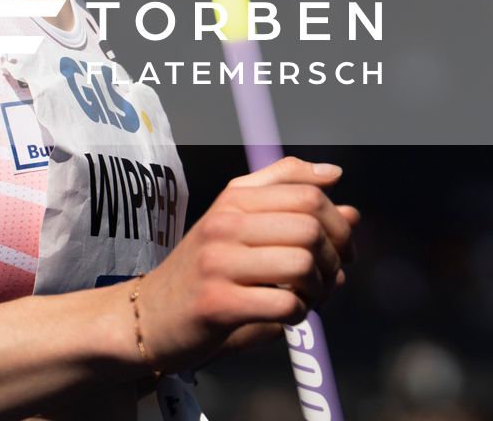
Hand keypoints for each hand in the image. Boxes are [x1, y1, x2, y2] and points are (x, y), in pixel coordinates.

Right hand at [133, 156, 358, 375]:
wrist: (151, 314)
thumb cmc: (203, 269)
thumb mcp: (235, 219)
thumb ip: (284, 193)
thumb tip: (335, 176)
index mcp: (233, 198)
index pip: (306, 193)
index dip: (338, 223)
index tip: (342, 247)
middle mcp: (224, 223)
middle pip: (311, 229)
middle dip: (335, 259)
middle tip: (328, 278)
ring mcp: (218, 263)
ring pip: (303, 265)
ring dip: (319, 289)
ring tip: (307, 298)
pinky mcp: (217, 304)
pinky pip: (285, 305)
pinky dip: (299, 315)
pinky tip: (286, 316)